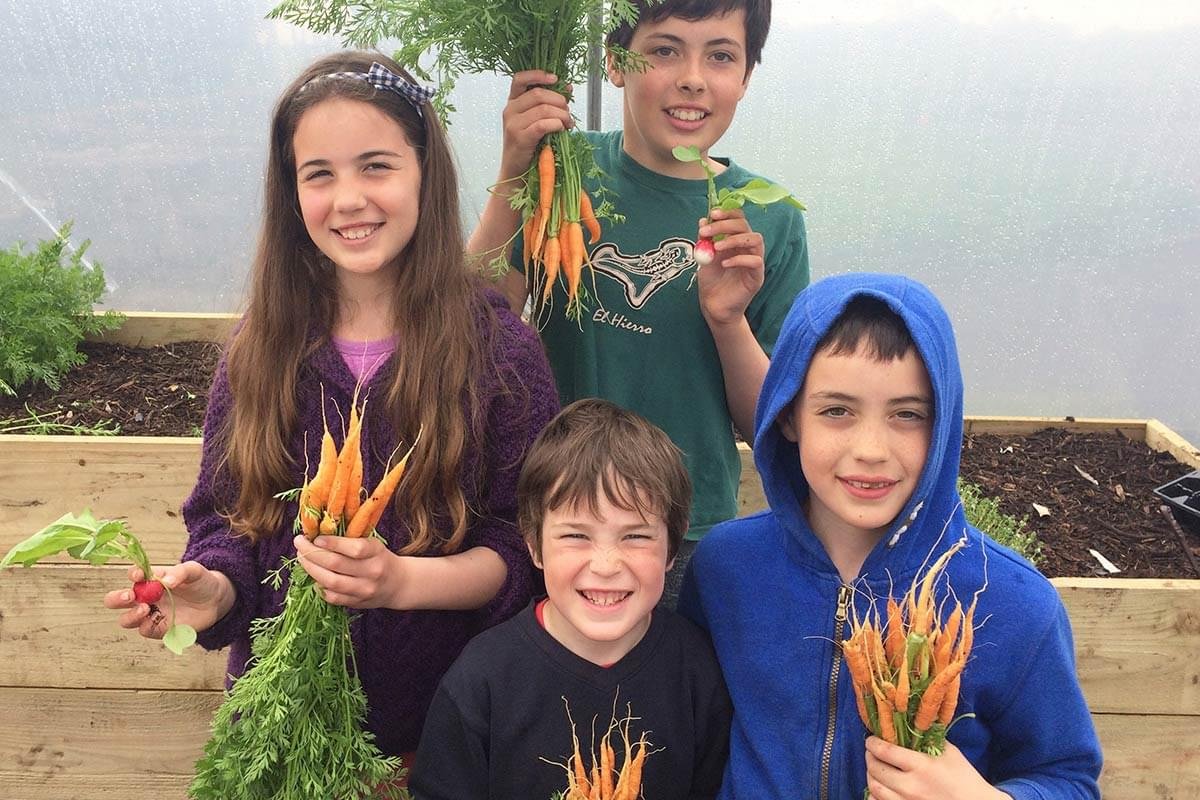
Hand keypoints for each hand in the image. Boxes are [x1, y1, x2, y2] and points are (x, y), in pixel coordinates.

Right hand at [104, 561, 232, 639]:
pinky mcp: (159, 628)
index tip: (140, 575)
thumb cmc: (201, 582)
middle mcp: (145, 597)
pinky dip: (146, 627)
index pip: (133, 576)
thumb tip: (165, 581)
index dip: (133, 575)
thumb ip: (180, 573)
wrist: (216, 600)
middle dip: (116, 598)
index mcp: (150, 579)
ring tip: (146, 609)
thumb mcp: (194, 571)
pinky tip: (158, 620)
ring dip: (131, 616)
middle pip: (116, 600)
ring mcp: (150, 614)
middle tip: (129, 597)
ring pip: (126, 619)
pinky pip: (145, 631)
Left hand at [294, 534, 406, 609]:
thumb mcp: (373, 544)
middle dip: (312, 553)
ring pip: (331, 582)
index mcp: (377, 552)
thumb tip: (318, 534)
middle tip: (300, 544)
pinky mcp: (356, 603)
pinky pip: (332, 596)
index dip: (332, 543)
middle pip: (336, 564)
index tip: (316, 538)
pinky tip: (315, 576)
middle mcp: (372, 572)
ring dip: (311, 569)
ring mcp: (364, 590)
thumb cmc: (380, 558)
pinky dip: (319, 586)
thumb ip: (351, 541)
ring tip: (302, 559)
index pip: (354, 548)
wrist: (398, 584)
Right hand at [498, 70, 572, 181]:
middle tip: (568, 113)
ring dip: (562, 115)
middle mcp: (509, 110)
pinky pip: (542, 124)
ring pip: (543, 109)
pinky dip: (556, 124)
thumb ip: (549, 103)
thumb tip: (568, 87)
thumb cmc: (530, 146)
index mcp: (512, 102)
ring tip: (568, 124)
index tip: (556, 79)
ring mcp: (512, 124)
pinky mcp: (519, 138)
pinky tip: (561, 129)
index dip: (538, 74)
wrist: (516, 172)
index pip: (520, 78)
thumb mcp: (536, 121)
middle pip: (538, 94)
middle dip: (559, 101)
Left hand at [696, 208, 764, 327]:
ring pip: (755, 239)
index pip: (739, 219)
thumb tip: (703, 220)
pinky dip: (739, 259)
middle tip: (706, 231)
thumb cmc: (711, 282)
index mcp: (735, 241)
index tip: (713, 214)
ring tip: (717, 247)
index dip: (728, 213)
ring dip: (734, 239)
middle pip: (745, 226)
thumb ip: (705, 240)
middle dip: (724, 225)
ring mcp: (754, 261)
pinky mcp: (757, 276)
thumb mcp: (704, 257)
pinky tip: (724, 264)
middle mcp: (747, 248)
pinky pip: (755, 261)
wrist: (713, 306)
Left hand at [865, 737, 1007, 799]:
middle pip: (875, 769)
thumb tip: (909, 724)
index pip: (885, 751)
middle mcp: (910, 786)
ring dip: (870, 775)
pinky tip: (881, 787)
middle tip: (872, 751)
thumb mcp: (948, 752)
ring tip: (875, 768)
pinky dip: (875, 795)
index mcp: (921, 766)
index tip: (871, 739)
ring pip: (874, 788)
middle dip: (869, 757)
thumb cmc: (964, 777)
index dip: (873, 743)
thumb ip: (928, 738)